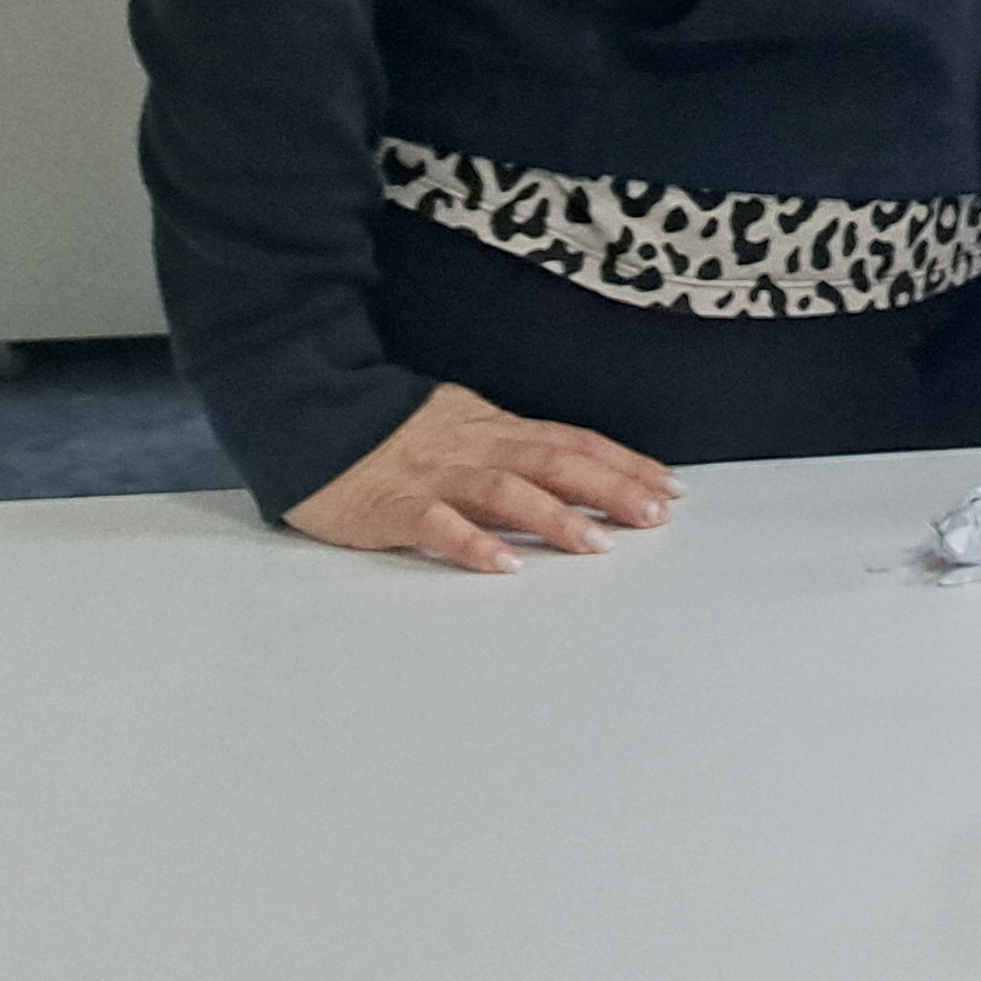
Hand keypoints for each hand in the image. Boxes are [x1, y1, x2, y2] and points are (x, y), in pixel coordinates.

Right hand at [282, 384, 678, 574]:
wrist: (310, 415)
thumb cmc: (392, 432)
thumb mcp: (464, 426)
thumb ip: (513, 451)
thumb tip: (576, 473)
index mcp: (495, 429)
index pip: (572, 443)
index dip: (623, 464)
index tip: (670, 488)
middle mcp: (475, 447)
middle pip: (554, 464)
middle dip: (610, 488)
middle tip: (654, 516)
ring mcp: (434, 476)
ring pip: (505, 492)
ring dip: (555, 517)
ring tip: (598, 544)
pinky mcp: (391, 507)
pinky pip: (437, 525)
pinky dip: (473, 544)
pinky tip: (505, 565)